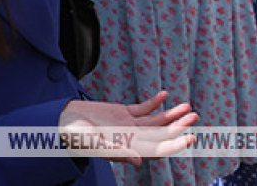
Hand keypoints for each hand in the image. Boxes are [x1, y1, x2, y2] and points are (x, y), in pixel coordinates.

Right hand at [58, 91, 197, 165]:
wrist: (62, 122)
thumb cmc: (75, 137)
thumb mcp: (94, 145)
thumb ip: (116, 152)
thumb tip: (139, 161)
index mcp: (129, 149)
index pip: (158, 150)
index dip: (175, 145)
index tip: (191, 138)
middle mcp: (133, 138)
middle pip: (162, 134)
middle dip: (179, 126)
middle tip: (195, 116)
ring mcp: (129, 125)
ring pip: (156, 121)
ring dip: (171, 114)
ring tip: (188, 106)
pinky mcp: (123, 113)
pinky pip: (143, 108)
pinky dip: (154, 102)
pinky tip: (164, 95)